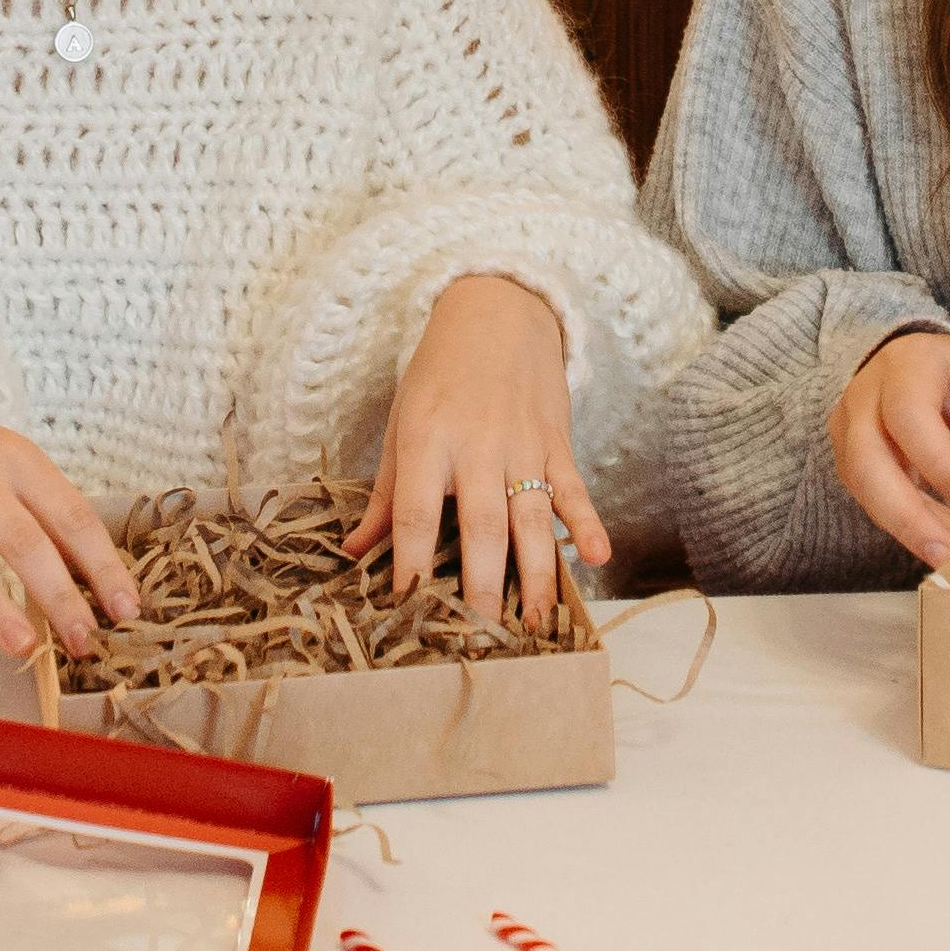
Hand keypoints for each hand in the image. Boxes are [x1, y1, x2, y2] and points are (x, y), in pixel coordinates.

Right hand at [0, 382, 140, 665]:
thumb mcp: (9, 460)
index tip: (127, 609)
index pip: (72, 515)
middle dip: (59, 594)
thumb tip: (97, 577)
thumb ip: (45, 510)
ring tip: (23, 648)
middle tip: (84, 642)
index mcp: (19, 460)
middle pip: (24, 539)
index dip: (103, 565)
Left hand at [342, 275, 607, 632]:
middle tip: (481, 639)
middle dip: (482, 587)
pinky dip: (588, 523)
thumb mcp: (401, 423)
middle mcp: (476, 446)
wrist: (496, 311)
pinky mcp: (556, 441)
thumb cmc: (438, 374)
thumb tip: (352, 553)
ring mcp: (522, 444)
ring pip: (531, 518)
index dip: (408, 563)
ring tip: (535, 625)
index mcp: (426, 441)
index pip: (414, 513)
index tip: (406, 610)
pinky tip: (597, 558)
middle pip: (480, 526)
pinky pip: (573, 488)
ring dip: (536, 574)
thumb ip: (383, 493)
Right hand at [829, 330, 949, 567]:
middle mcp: (865, 393)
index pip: (909, 414)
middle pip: (868, 460)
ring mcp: (849, 427)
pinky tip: (945, 540)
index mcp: (909, 365)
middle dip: (909, 515)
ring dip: (909, 529)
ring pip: (863, 489)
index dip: (937, 461)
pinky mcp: (849, 459)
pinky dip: (910, 527)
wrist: (929, 369)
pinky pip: (871, 502)